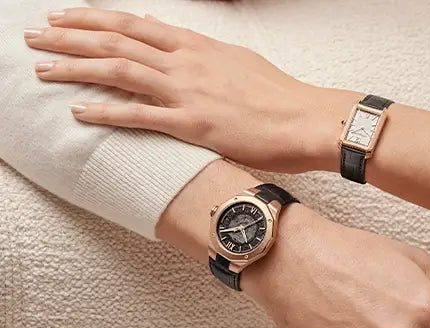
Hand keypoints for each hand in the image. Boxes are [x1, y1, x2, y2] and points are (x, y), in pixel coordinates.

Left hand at [25, 8, 354, 172]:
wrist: (307, 119)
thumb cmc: (280, 96)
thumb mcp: (240, 63)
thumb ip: (207, 58)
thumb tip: (184, 51)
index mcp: (199, 45)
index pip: (136, 23)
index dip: (96, 18)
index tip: (67, 17)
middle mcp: (186, 61)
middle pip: (118, 39)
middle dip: (71, 35)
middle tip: (35, 35)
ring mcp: (187, 91)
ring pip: (119, 69)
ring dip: (76, 67)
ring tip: (42, 68)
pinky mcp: (193, 124)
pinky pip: (138, 115)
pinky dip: (105, 111)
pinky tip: (78, 110)